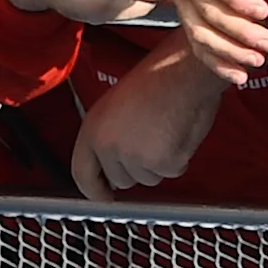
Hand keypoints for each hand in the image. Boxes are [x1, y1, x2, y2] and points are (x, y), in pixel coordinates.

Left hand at [70, 43, 225, 200]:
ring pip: (149, 178)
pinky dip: (180, 158)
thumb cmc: (157, 78)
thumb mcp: (116, 105)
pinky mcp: (163, 163)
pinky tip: (180, 133)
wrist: (184, 71)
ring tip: (167, 131)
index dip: (94, 189)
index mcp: (93, 130)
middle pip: (121, 180)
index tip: (104, 196)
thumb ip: (110, 135)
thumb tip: (115, 162)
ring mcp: (136, 157)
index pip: (83, 173)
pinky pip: (172, 172)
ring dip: (160, 163)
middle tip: (152, 144)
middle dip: (137, 169)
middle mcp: (110, 147)